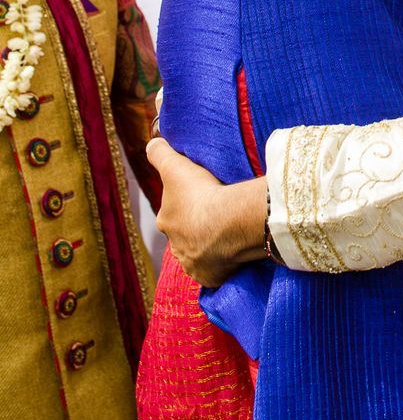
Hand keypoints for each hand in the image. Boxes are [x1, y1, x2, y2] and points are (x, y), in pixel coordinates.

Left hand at [146, 137, 267, 287]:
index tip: (202, 196)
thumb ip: (160, 153)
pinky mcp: (212, 276)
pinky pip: (217, 269)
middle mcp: (175, 247)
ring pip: (200, 252)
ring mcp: (194, 264)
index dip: (186, 203)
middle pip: (186, 234)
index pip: (173, 211)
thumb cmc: (200, 193)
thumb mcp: (175, 165)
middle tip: (217, 213)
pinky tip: (234, 251)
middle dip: (197, 226)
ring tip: (228, 232)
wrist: (228, 224)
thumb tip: (151, 143)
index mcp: (166, 221)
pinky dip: (223, 262)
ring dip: (210, 245)